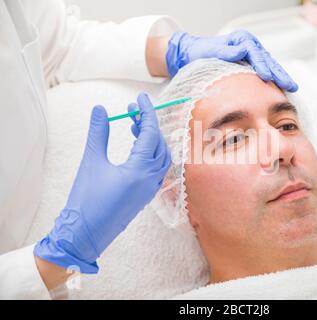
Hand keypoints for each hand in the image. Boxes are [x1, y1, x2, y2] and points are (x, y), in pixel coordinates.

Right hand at [34, 93, 170, 273]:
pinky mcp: (145, 195)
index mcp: (140, 171)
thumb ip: (98, 133)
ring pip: (160, 157)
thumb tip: (100, 110)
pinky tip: (134, 147)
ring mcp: (150, 189)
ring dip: (150, 139)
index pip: (151, 134)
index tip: (140, 97)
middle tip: (131, 111)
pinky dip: (149, 153)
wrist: (84, 235)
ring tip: (132, 125)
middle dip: (148, 124)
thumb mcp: (91, 162)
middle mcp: (151, 180)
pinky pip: (156, 169)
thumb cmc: (86, 200)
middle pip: (159, 144)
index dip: (147, 112)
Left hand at [165, 30, 298, 91]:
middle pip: (268, 60)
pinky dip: (275, 80)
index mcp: (241, 40)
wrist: (193, 55)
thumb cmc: (200, 53)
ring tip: (292, 88)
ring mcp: (252, 55)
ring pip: (270, 66)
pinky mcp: (252, 65)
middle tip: (289, 85)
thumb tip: (242, 51)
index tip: (266, 76)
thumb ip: (225, 52)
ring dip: (281, 77)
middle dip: (279, 73)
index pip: (255, 53)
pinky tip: (282, 89)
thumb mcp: (210, 51)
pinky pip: (266, 72)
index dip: (262, 65)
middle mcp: (250, 46)